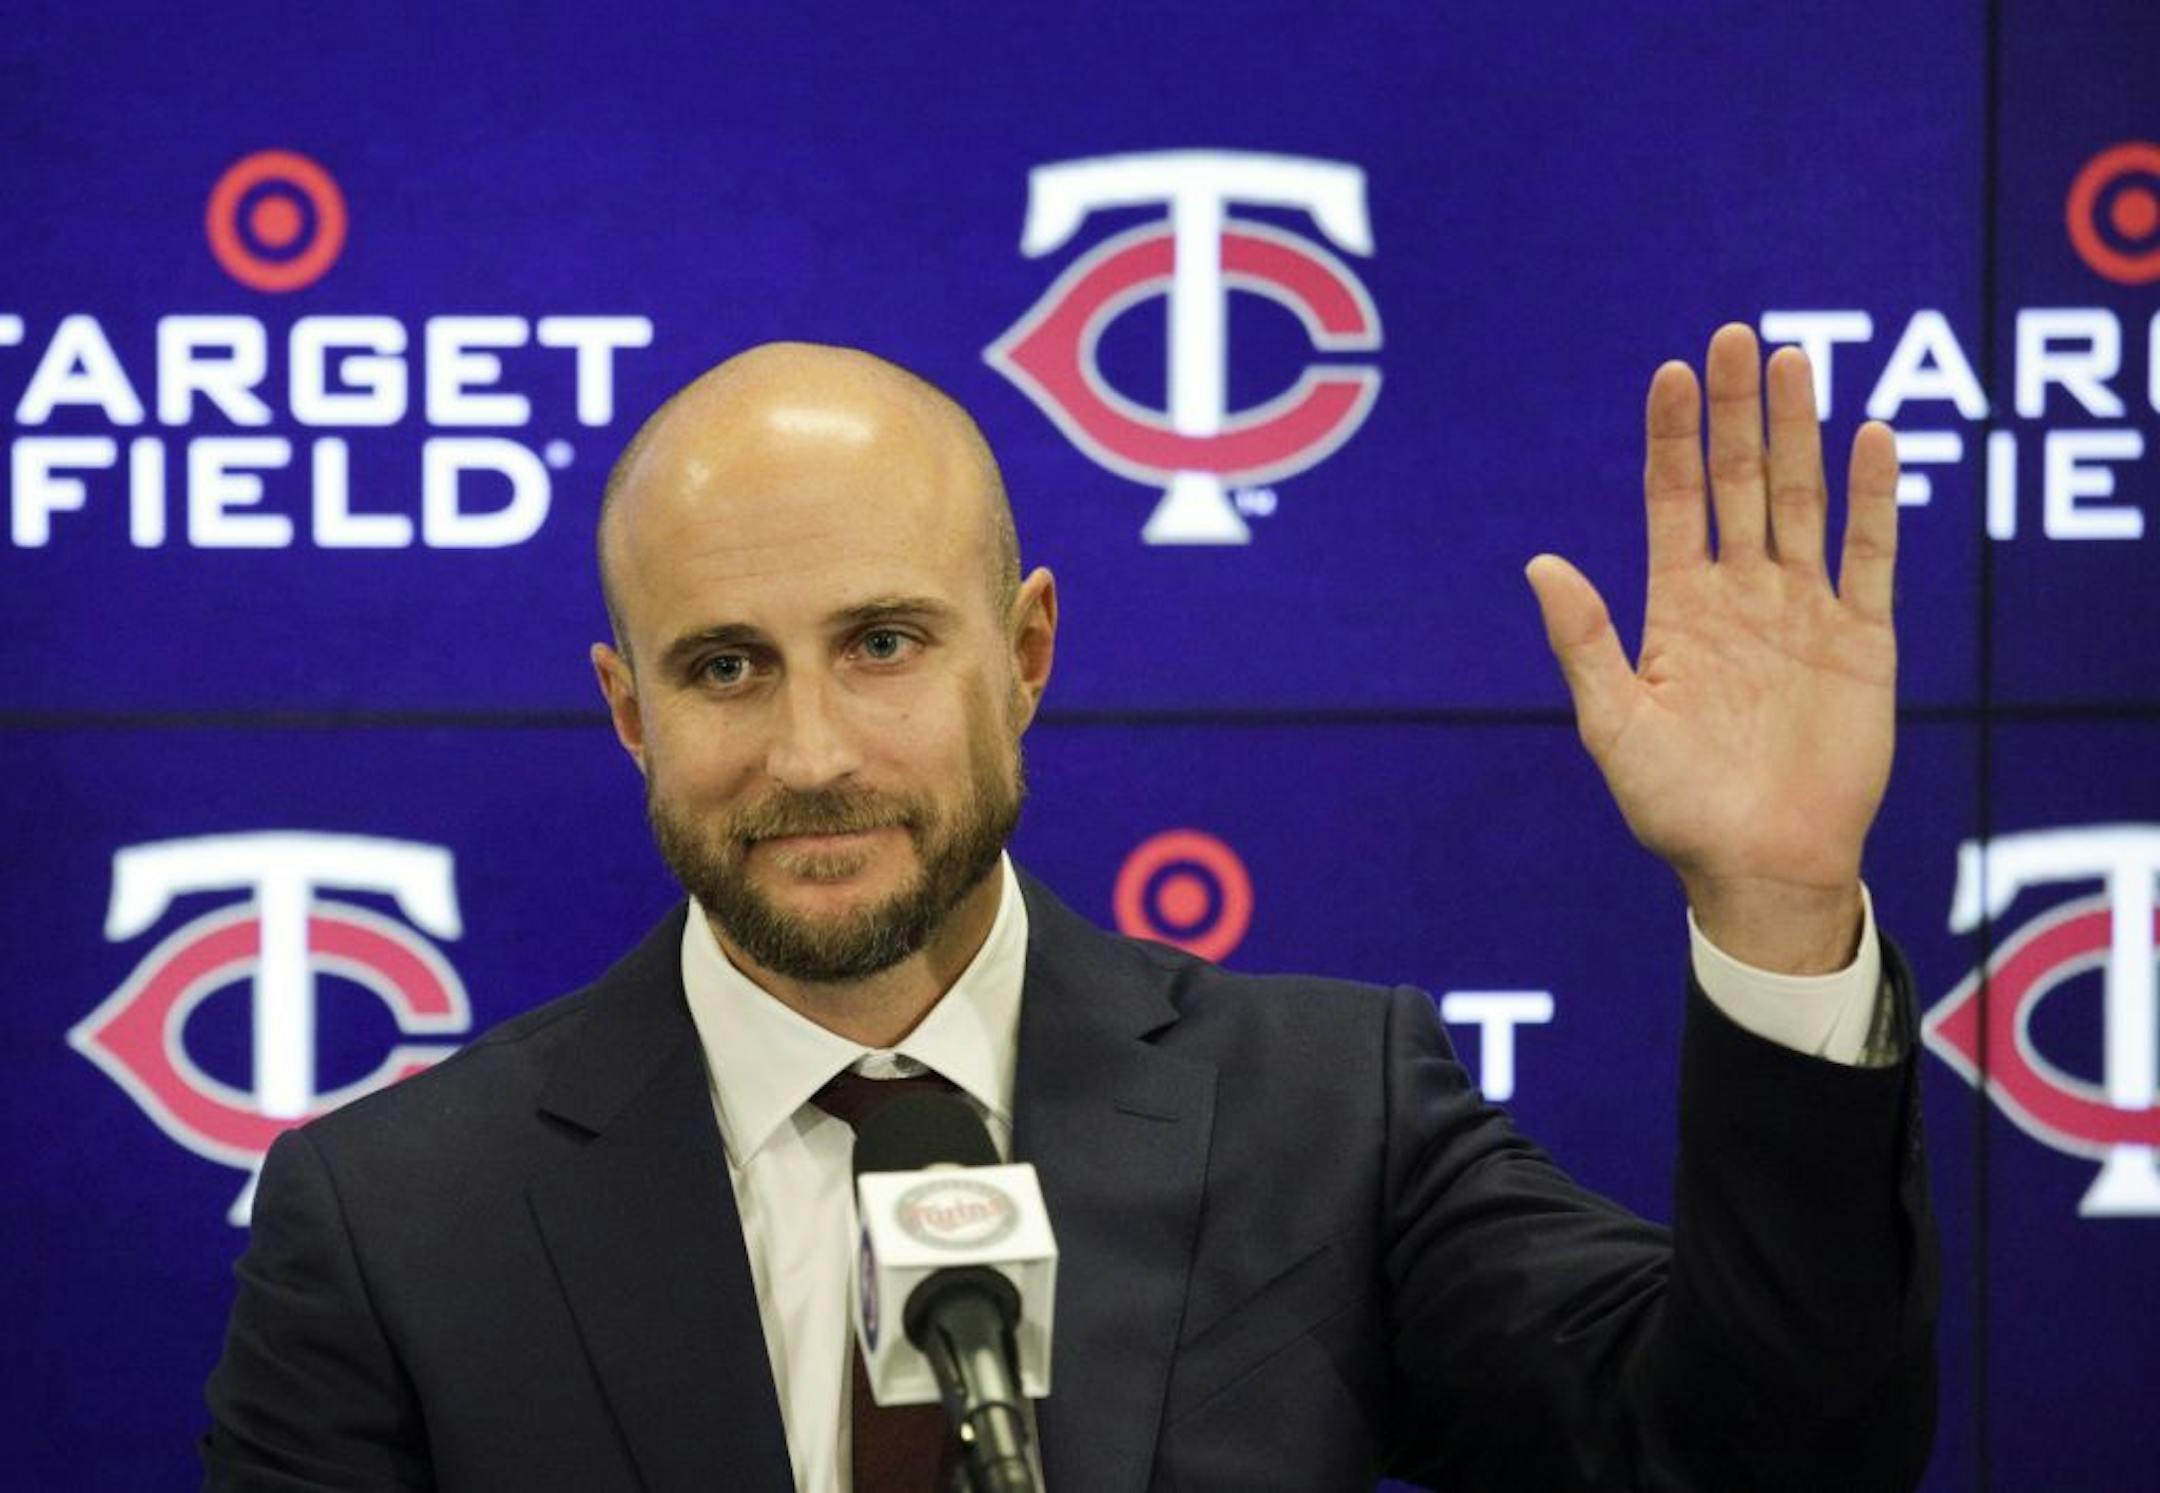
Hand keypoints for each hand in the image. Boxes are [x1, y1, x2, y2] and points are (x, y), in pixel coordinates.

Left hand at [1525, 324, 1898, 973]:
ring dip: (1801, 434)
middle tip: (1737, 336)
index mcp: (1676, 610)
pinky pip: (1871, 554)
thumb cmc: (1676, 807)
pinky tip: (1873, 437)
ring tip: (1797, 362)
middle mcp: (1740, 596)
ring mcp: (1803, 612)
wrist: (1759, 865)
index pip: (1675, 501)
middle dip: (1738, 411)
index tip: (1672, 372)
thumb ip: (1584, 641)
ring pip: (1801, 501)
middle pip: (1739, 482)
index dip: (1674, 437)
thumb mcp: (1614, 724)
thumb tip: (1538, 563)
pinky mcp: (1862, 639)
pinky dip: (1874, 498)